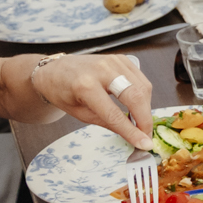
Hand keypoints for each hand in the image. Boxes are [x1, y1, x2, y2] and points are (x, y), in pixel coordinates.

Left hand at [25, 53, 152, 147]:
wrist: (56, 69)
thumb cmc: (63, 92)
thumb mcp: (79, 113)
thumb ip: (106, 122)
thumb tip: (132, 135)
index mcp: (85, 86)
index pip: (114, 113)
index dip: (131, 131)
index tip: (144, 144)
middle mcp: (102, 70)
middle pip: (135, 96)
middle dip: (145, 119)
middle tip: (147, 135)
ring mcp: (114, 61)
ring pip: (143, 87)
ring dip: (146, 108)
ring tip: (141, 123)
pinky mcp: (122, 58)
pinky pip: (141, 79)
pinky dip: (143, 95)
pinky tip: (138, 107)